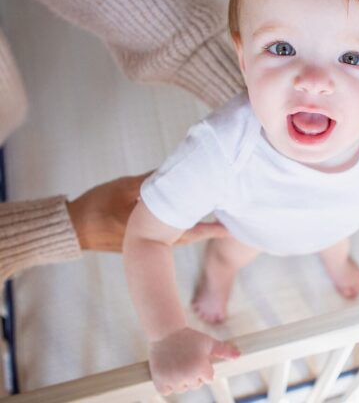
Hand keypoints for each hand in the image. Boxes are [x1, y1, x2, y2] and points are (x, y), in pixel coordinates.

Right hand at [68, 174, 230, 251]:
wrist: (74, 228)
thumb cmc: (97, 206)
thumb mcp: (123, 188)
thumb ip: (148, 182)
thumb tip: (172, 171)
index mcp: (151, 229)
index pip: (187, 229)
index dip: (208, 228)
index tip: (227, 226)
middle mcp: (153, 240)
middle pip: (189, 236)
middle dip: (210, 231)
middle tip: (230, 229)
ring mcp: (147, 242)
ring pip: (180, 237)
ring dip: (198, 230)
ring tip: (217, 225)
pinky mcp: (142, 240)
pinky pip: (168, 236)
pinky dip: (183, 229)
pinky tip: (189, 220)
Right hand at [149, 327, 239, 394]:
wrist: (166, 332)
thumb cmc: (189, 337)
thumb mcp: (208, 342)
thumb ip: (224, 350)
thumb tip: (238, 356)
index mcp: (200, 367)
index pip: (208, 378)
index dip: (204, 366)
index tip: (196, 356)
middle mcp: (187, 376)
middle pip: (195, 385)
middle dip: (193, 374)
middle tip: (186, 358)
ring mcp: (172, 380)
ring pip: (182, 388)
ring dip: (180, 379)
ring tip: (177, 362)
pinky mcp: (160, 382)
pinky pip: (167, 390)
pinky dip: (167, 384)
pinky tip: (169, 369)